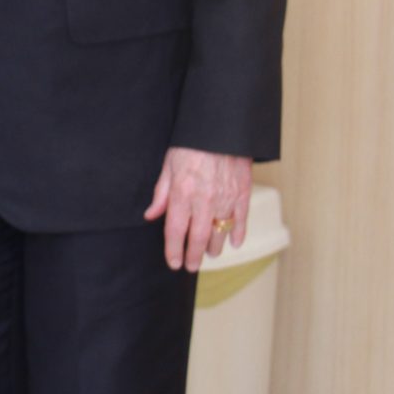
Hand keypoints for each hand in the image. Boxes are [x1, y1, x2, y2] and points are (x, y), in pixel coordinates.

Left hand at [144, 147, 251, 272]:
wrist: (221, 127)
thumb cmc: (192, 144)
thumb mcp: (169, 165)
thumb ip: (161, 193)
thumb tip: (151, 215)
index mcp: (183, 193)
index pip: (176, 230)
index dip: (173, 250)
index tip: (172, 262)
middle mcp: (204, 199)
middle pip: (199, 237)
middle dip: (194, 256)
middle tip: (190, 266)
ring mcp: (226, 198)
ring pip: (220, 232)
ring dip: (214, 247)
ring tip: (209, 254)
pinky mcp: (242, 193)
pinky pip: (241, 219)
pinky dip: (238, 233)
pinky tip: (233, 243)